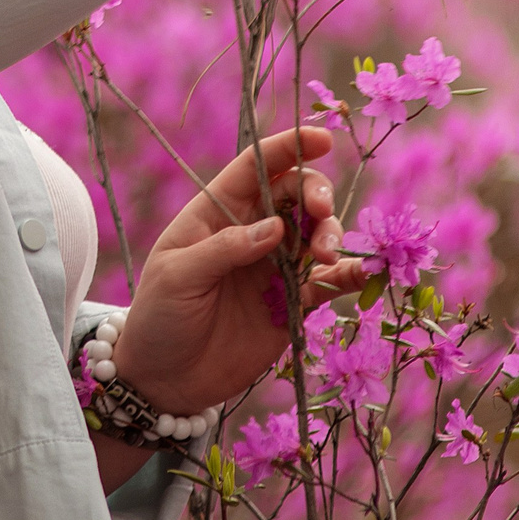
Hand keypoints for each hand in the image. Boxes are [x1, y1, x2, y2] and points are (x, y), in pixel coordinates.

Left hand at [109, 127, 367, 417]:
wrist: (165, 380)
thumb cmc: (159, 317)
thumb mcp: (177, 277)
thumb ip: (224, 248)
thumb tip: (275, 227)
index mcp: (216, 212)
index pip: (256, 167)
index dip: (288, 147)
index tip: (322, 138)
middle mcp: (251, 232)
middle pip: (296, 195)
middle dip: (317, 195)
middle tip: (320, 216)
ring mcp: (275, 266)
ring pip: (317, 233)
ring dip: (331, 235)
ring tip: (326, 257)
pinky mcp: (293, 303)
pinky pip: (328, 281)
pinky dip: (348, 274)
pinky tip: (360, 272)